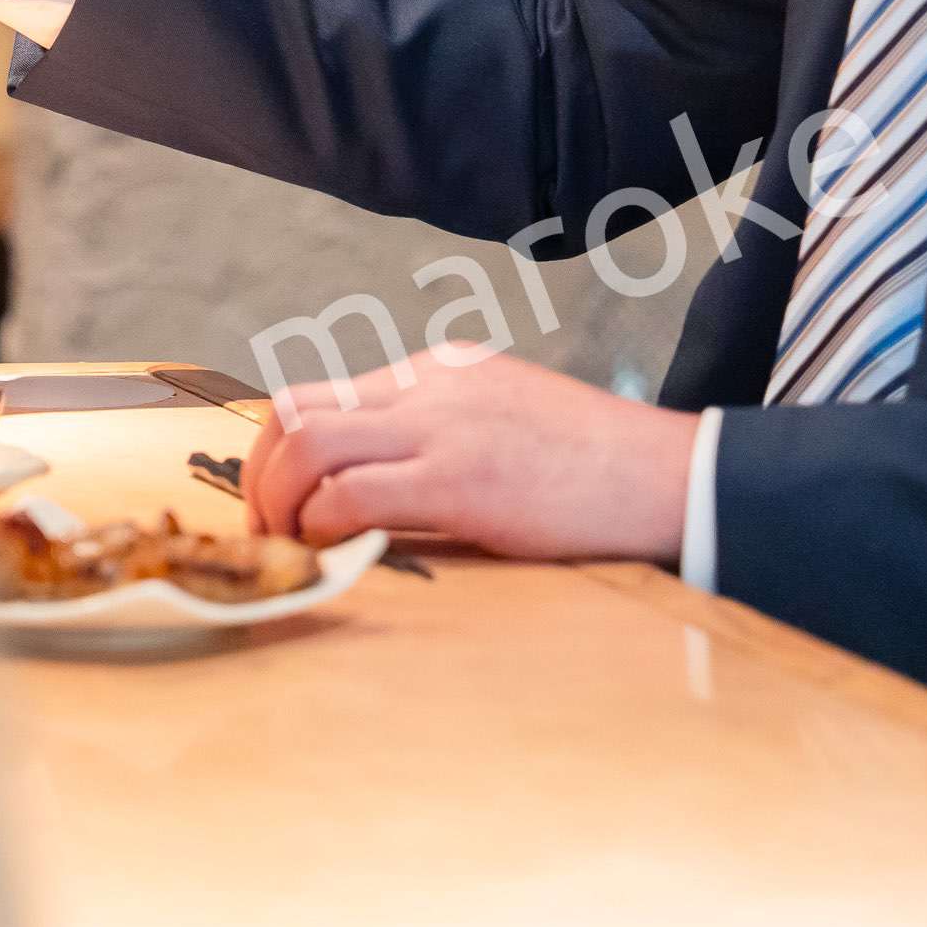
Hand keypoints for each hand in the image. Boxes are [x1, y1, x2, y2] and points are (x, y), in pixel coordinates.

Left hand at [243, 343, 698, 563]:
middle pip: (293, 410)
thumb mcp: (507, 423)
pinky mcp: (460, 478)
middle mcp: (427, 387)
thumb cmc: (596, 467)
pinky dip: (322, 528)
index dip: (281, 456)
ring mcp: (442, 426)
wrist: (667, 474)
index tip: (281, 506)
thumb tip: (379, 493)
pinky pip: (352, 494)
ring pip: (306, 444)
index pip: (322, 396)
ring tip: (291, 551)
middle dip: (259, 477)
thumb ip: (443, 438)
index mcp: (437, 371)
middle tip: (268, 534)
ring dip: (277, 503)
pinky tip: (336, 555)